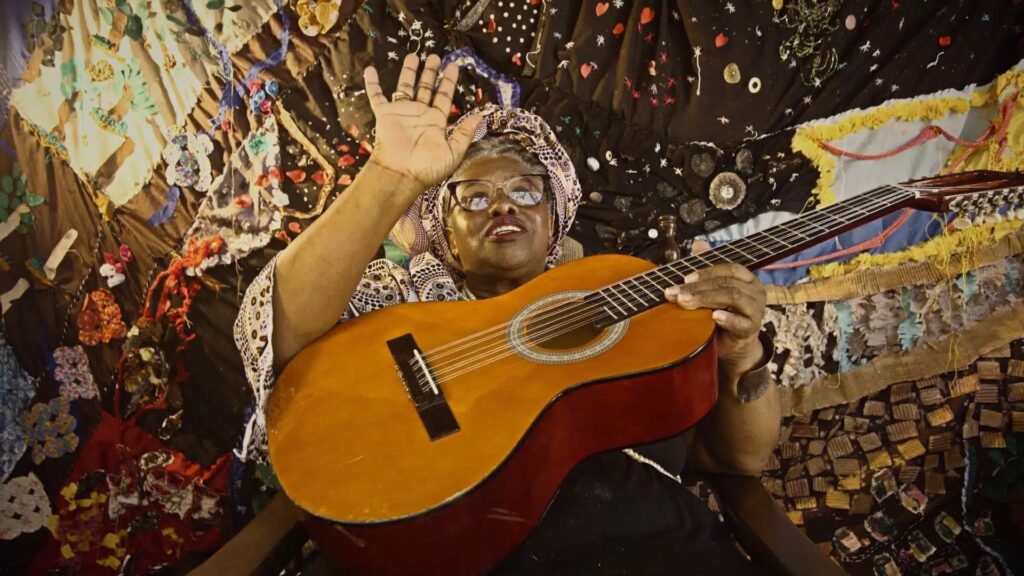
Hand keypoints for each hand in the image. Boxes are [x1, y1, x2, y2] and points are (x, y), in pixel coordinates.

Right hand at [363, 53, 483, 190]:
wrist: (401, 174)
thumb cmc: (427, 167)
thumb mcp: (453, 152)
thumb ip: (465, 132)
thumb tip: (481, 116)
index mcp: (436, 122)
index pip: (444, 97)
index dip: (448, 82)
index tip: (454, 66)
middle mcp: (420, 114)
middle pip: (426, 88)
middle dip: (431, 72)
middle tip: (435, 56)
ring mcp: (402, 113)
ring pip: (405, 87)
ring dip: (409, 72)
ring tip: (414, 56)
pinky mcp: (385, 114)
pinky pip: (376, 96)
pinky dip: (372, 84)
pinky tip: (370, 70)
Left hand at [664, 241, 766, 376]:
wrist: (731, 344)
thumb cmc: (722, 312)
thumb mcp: (711, 290)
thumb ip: (706, 268)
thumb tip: (699, 244)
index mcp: (746, 278)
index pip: (730, 269)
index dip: (707, 271)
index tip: (685, 278)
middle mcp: (754, 291)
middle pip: (727, 283)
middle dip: (698, 287)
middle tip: (676, 293)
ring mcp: (755, 310)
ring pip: (734, 298)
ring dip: (706, 299)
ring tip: (685, 303)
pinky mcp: (751, 329)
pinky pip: (741, 322)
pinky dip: (728, 318)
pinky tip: (714, 316)